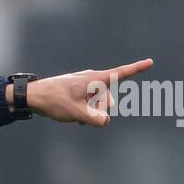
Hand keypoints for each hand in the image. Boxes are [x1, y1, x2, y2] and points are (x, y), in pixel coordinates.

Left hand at [21, 58, 154, 126]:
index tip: (150, 62)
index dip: (136, 69)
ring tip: (75, 115)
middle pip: (109, 100)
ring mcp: (86, 86)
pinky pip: (91, 105)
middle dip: (101, 111)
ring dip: (92, 113)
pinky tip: (74, 116)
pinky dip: (86, 112)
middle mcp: (92, 80)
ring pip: (99, 104)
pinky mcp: (80, 92)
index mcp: (94, 80)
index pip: (119, 74)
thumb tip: (106, 122)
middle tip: (84, 116)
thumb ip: (93, 119)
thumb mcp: (75, 113)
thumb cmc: (54, 101)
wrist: (33, 96)